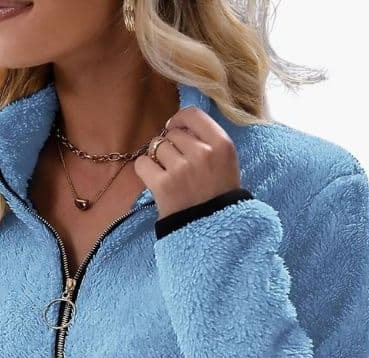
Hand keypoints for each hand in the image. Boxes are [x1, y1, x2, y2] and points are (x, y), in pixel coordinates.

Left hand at [133, 105, 243, 220]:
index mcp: (222, 145)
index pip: (193, 115)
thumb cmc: (218, 197)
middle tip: (177, 165)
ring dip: (158, 158)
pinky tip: (155, 180)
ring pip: (157, 146)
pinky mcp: (163, 185)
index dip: (179, 120)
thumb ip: (208, 141)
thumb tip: (176, 124)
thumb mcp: (226, 163)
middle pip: (173, 133)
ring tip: (169, 175)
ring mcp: (181, 169)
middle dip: (171, 145)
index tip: (175, 128)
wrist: (212, 232)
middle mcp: (202, 153)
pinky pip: (142, 163)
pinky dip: (145, 170)